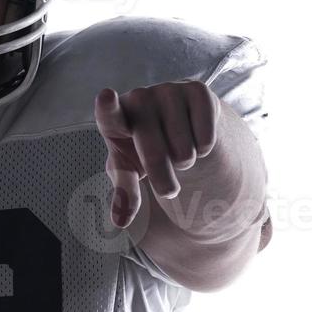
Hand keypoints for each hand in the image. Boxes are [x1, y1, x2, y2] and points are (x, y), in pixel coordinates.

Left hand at [94, 81, 219, 228]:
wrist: (175, 127)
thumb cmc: (142, 151)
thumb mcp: (130, 172)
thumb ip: (124, 194)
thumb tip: (120, 221)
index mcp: (115, 119)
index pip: (109, 114)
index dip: (108, 107)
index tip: (106, 97)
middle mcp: (139, 98)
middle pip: (153, 151)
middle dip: (163, 178)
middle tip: (168, 190)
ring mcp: (168, 90)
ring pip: (183, 147)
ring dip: (185, 161)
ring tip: (178, 153)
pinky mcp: (196, 90)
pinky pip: (206, 135)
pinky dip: (203, 147)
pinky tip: (196, 139)